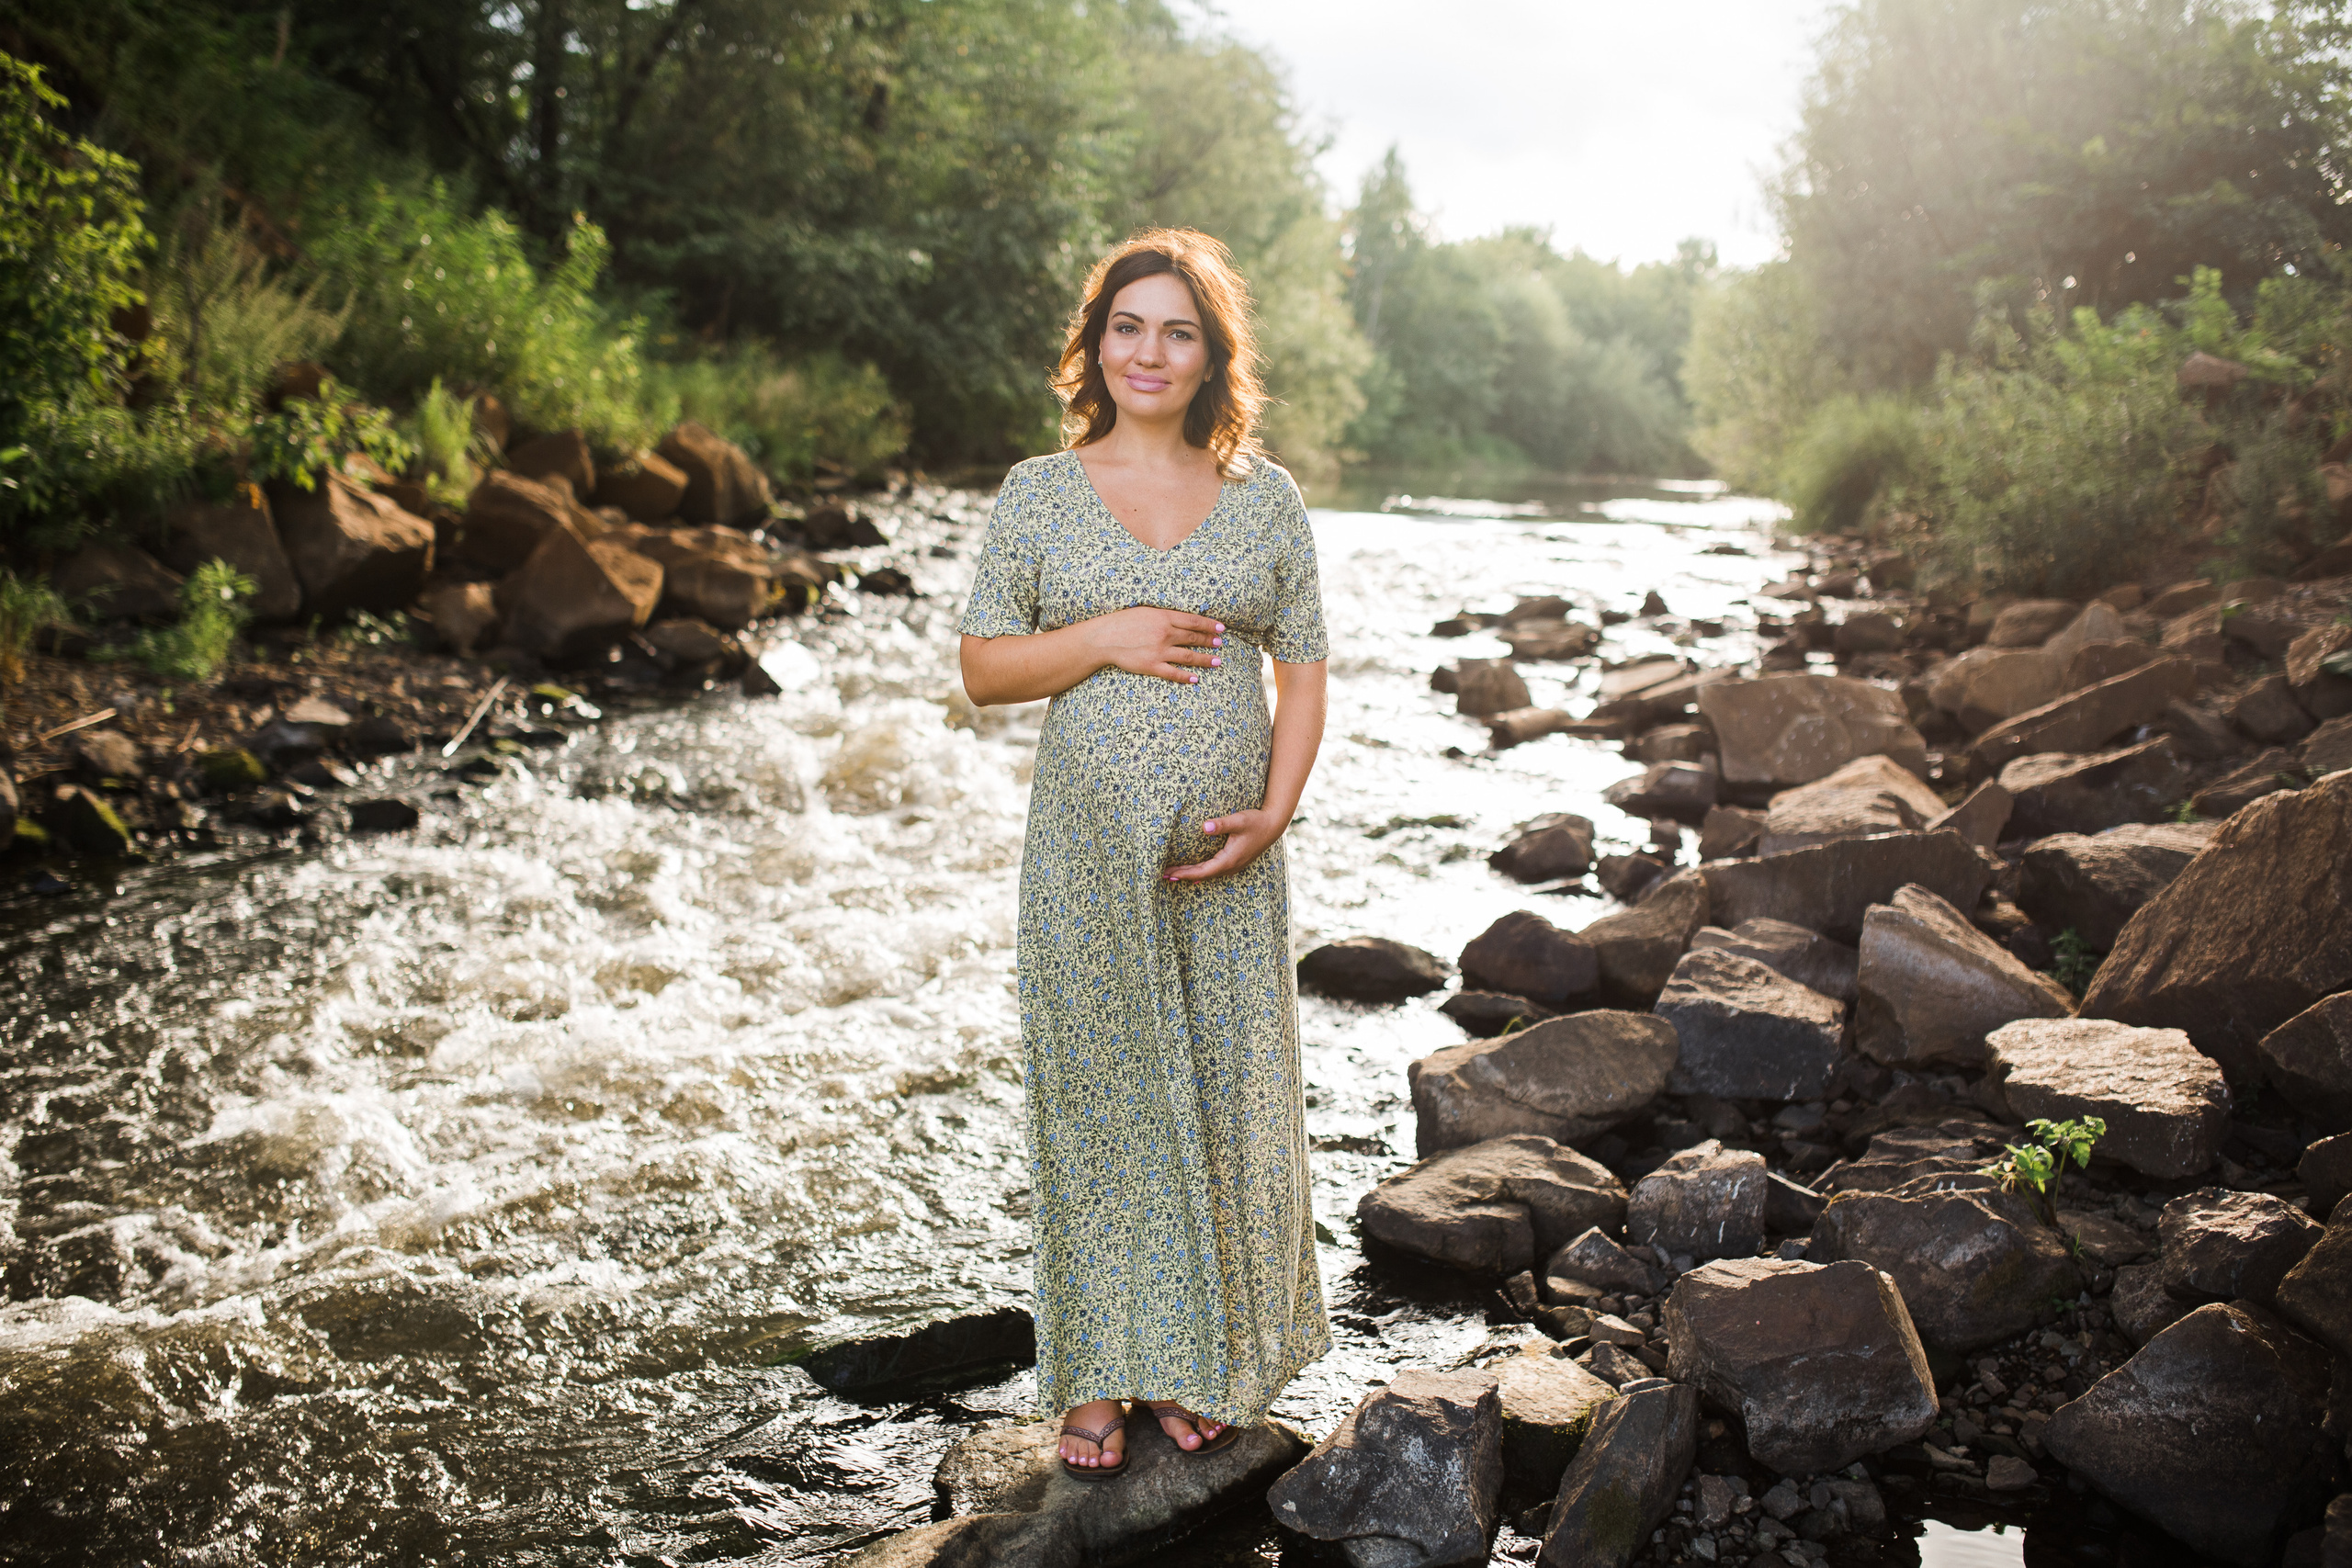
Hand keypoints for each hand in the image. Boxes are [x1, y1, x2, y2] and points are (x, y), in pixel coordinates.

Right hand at [1087, 606, 1224, 685]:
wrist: (1103, 638)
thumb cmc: (1122, 622)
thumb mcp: (1145, 612)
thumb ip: (1164, 616)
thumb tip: (1182, 619)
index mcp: (1163, 617)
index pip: (1193, 621)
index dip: (1210, 625)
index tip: (1221, 628)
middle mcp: (1165, 634)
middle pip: (1193, 638)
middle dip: (1209, 641)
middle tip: (1220, 644)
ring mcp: (1159, 651)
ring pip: (1188, 656)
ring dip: (1204, 659)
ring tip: (1217, 661)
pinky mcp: (1151, 666)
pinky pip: (1173, 673)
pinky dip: (1186, 676)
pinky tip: (1196, 678)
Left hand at [1165, 808, 1286, 881]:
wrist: (1274, 825)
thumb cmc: (1256, 821)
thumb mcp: (1239, 820)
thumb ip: (1222, 823)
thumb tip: (1205, 826)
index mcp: (1229, 860)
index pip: (1202, 871)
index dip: (1184, 873)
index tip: (1169, 872)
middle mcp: (1231, 866)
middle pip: (1202, 875)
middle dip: (1183, 875)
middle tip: (1163, 875)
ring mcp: (1234, 865)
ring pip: (1208, 874)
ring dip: (1191, 874)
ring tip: (1174, 874)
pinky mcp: (1236, 861)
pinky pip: (1214, 871)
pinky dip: (1201, 872)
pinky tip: (1195, 874)